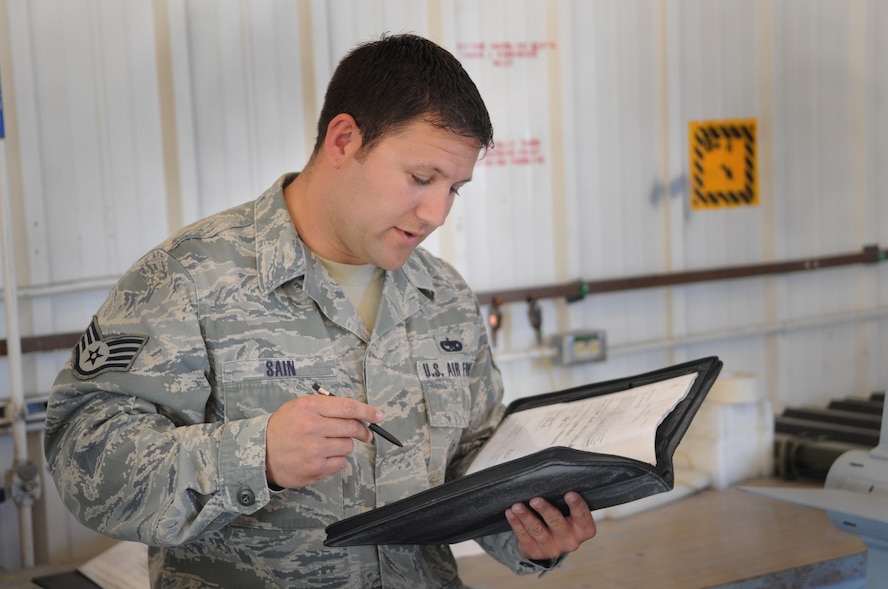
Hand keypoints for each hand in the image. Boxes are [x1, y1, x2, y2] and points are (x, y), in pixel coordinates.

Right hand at [265, 394, 384, 488]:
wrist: (261, 452)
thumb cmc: (283, 427)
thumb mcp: (301, 406)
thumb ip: (328, 407)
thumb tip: (358, 413)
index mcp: (310, 407)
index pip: (348, 408)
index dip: (368, 411)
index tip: (379, 415)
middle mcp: (313, 427)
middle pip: (353, 428)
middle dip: (363, 430)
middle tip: (364, 433)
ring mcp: (314, 450)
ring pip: (348, 447)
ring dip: (345, 445)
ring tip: (329, 444)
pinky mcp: (315, 468)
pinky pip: (341, 463)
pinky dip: (337, 459)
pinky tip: (323, 456)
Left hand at [505, 492, 596, 560]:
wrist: (548, 543)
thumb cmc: (562, 519)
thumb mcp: (570, 513)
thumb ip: (566, 501)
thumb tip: (553, 479)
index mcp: (583, 530)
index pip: (582, 517)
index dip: (577, 506)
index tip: (569, 494)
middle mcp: (569, 541)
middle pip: (557, 523)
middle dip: (545, 510)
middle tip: (535, 500)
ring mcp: (552, 548)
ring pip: (537, 530)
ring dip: (526, 516)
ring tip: (517, 506)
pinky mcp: (535, 551)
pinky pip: (523, 536)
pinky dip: (516, 523)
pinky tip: (511, 513)